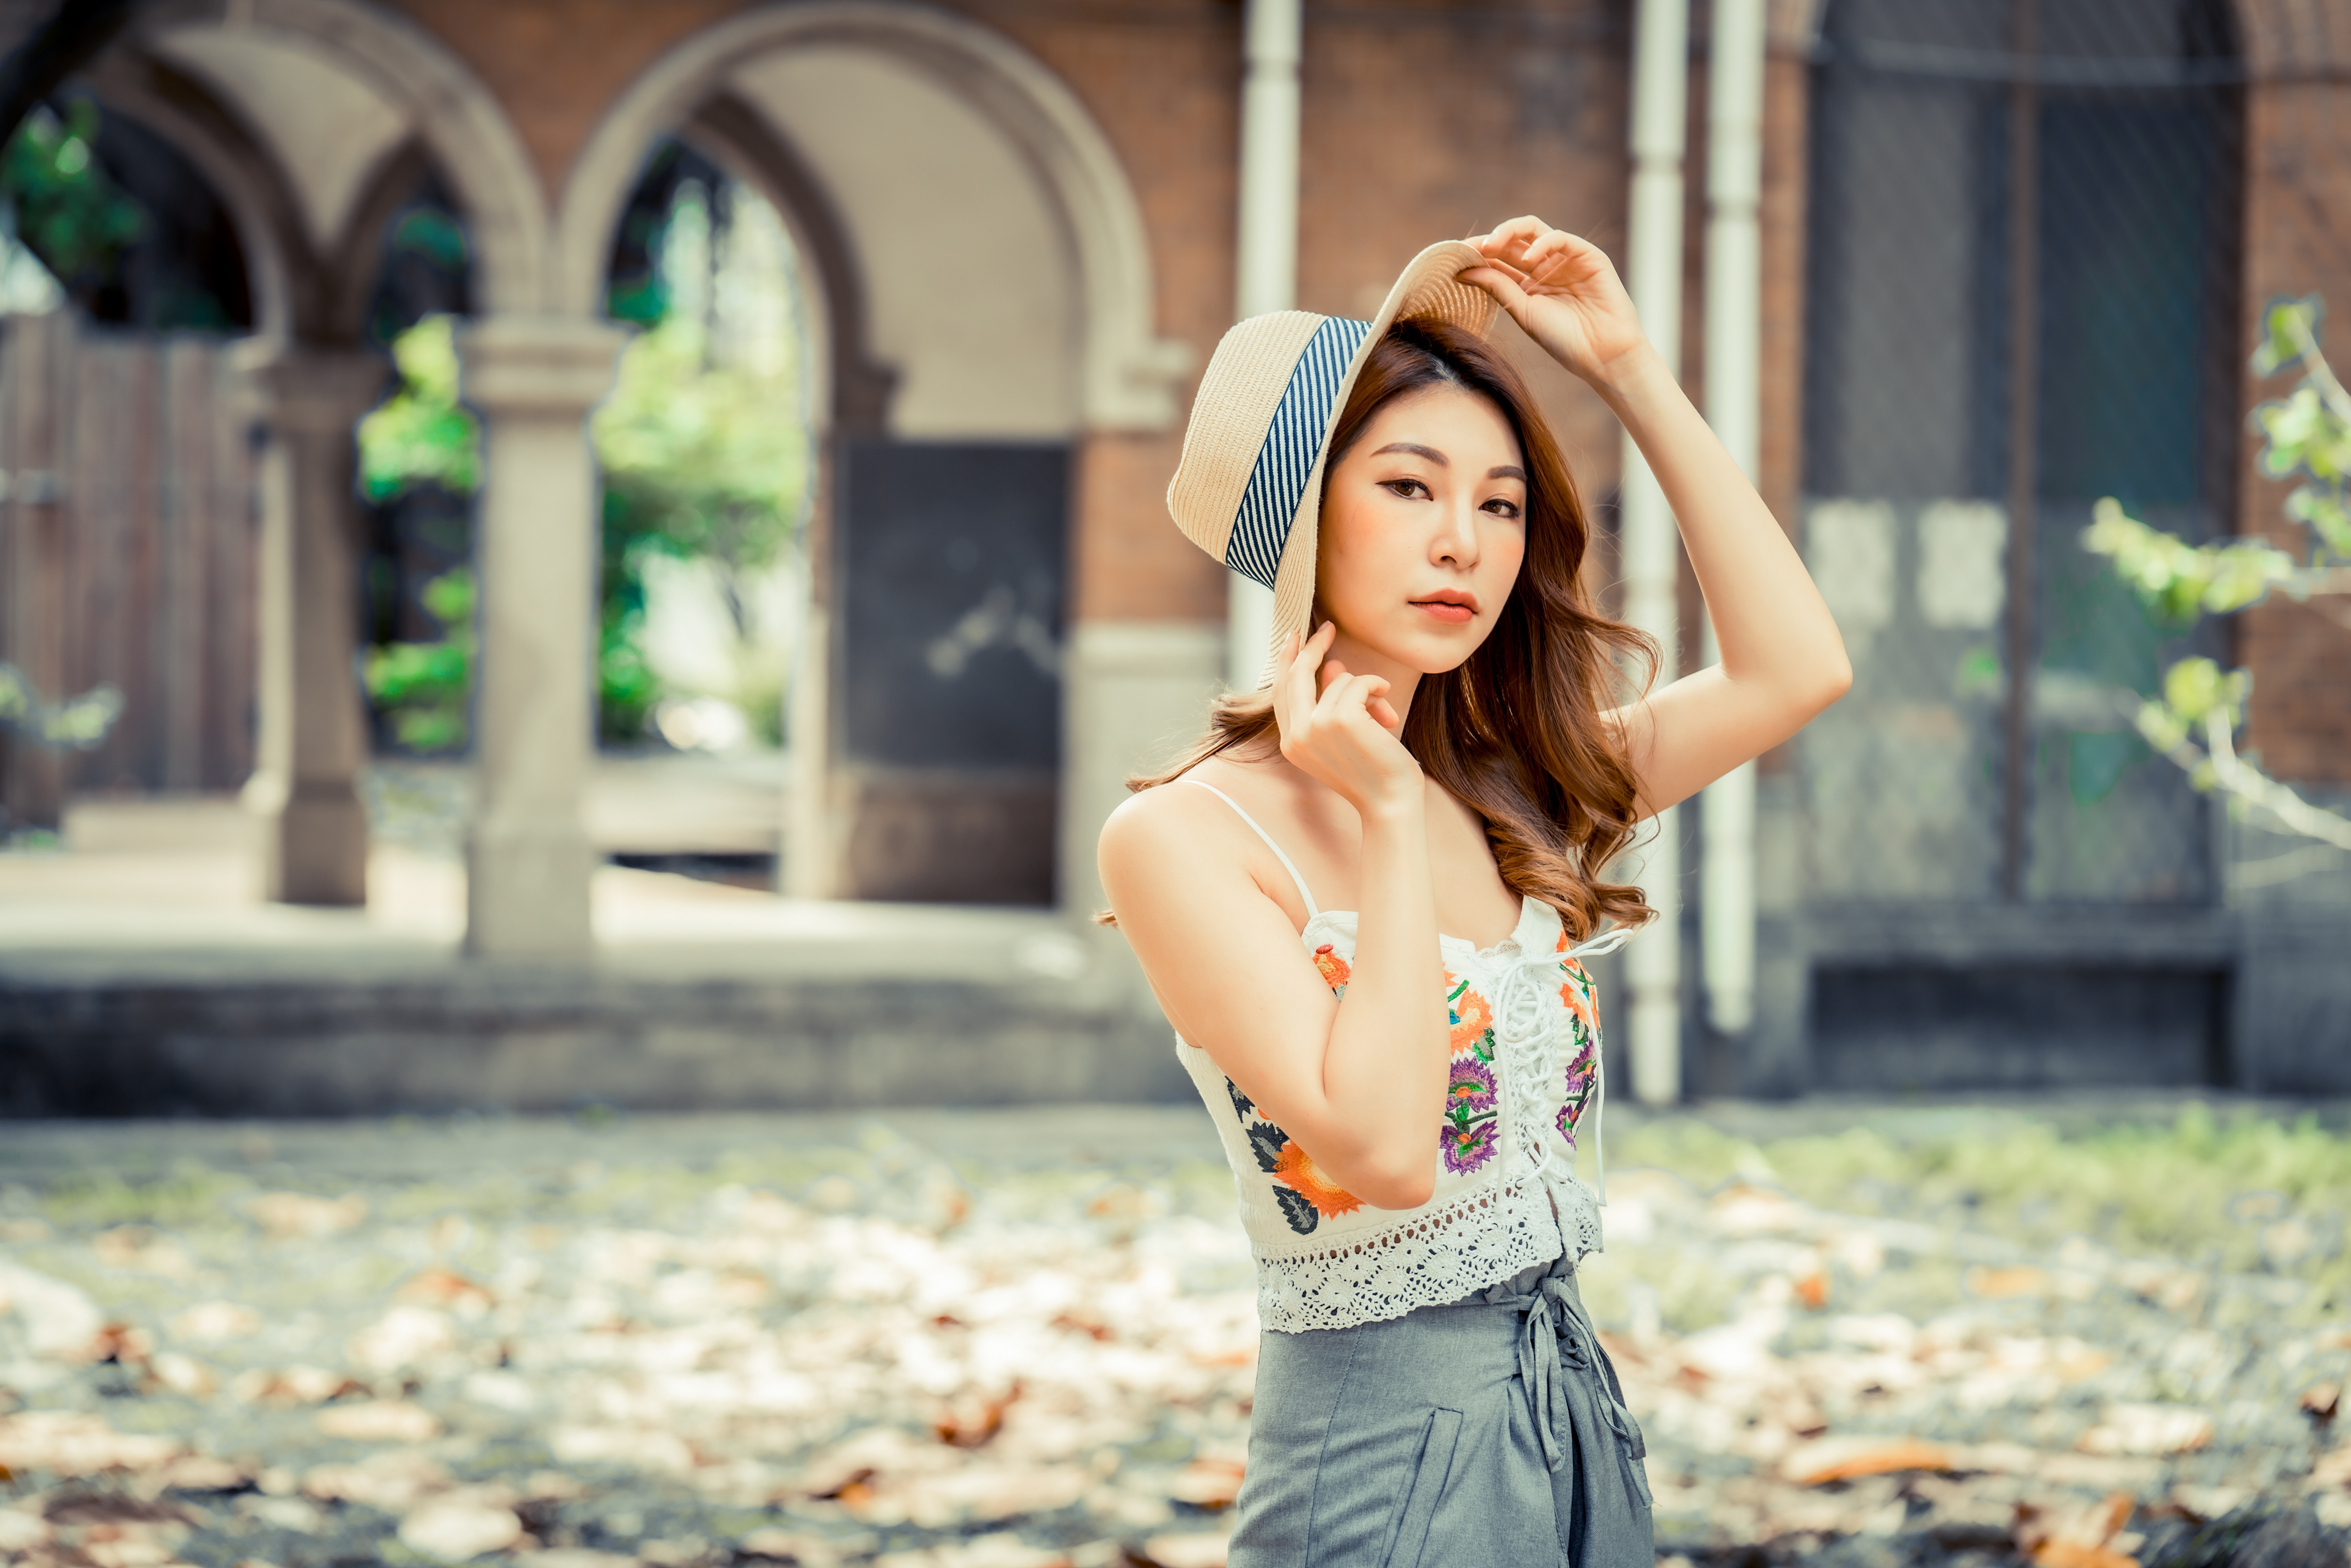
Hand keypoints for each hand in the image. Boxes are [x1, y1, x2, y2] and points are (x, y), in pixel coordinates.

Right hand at [1273, 624, 1420, 818]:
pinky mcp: (1340, 718)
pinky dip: (1378, 689)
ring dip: (1367, 689)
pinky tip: (1389, 715)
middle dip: (1313, 647)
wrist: (1391, 802)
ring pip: (1339, 679)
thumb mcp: (1347, 735)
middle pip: (1295, 675)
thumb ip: (1331, 701)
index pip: (1280, 691)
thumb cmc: (1373, 772)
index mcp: (1291, 744)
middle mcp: (1296, 735)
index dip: (1287, 660)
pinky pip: (1359, 682)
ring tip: (1384, 717)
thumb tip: (1332, 666)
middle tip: (1329, 629)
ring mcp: (1315, 726)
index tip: (1296, 636)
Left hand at [1460, 217, 1648, 386]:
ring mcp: (1566, 259)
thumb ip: (1498, 287)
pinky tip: (1528, 260)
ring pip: (1534, 230)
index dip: (1478, 254)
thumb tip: (1463, 270)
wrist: (1603, 354)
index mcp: (1528, 283)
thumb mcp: (1523, 312)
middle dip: (1490, 240)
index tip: (1456, 257)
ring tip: (1491, 246)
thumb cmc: (1565, 340)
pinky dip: (1541, 244)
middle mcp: (1546, 267)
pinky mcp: (1588, 255)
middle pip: (1513, 241)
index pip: (1499, 259)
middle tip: (1472, 248)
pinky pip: (1561, 238)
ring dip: (1509, 232)